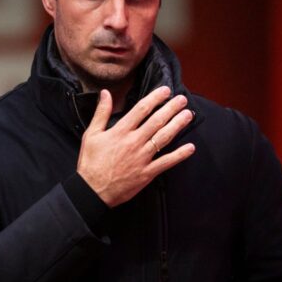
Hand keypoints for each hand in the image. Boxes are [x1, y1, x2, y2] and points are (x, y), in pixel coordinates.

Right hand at [76, 86, 195, 206]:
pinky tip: (191, 147)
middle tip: (182, 100)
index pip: (141, 109)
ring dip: (178, 125)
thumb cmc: (90, 163)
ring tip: (188, 115)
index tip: (165, 91)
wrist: (92, 190)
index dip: (155, 98)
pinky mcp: (147, 173)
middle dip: (171, 108)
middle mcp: (133, 142)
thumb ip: (101, 112)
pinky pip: (166, 162)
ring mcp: (142, 158)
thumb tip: (106, 93)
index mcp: (120, 132)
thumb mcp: (91, 135)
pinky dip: (180, 155)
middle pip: (156, 121)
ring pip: (164, 138)